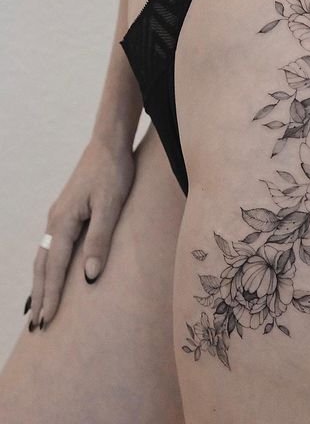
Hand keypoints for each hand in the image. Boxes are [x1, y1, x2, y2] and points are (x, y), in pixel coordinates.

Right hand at [26, 136, 134, 329]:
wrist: (109, 144)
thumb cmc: (114, 172)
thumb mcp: (111, 205)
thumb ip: (100, 239)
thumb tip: (89, 276)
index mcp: (63, 221)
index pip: (54, 268)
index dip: (51, 295)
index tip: (46, 322)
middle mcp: (56, 220)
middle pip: (42, 265)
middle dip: (39, 296)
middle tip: (36, 325)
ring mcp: (59, 215)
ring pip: (44, 256)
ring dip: (40, 283)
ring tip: (37, 307)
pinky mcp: (68, 211)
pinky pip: (53, 246)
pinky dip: (48, 266)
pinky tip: (52, 272)